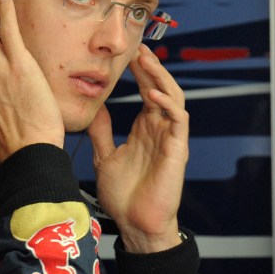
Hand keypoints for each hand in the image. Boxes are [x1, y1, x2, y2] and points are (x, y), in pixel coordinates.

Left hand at [87, 45, 187, 252]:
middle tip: (139, 49)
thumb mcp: (105, 157)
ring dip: (162, 79)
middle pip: (162, 89)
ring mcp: (171, 138)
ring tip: (147, 62)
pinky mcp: (178, 150)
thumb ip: (102, 132)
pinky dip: (168, 104)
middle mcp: (160, 130)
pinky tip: (154, 94)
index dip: (141, 73)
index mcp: (146, 129)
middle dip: (152, 68)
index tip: (129, 55)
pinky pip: (179, 120)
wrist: (135, 224)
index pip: (148, 92)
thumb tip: (95, 109)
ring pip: (173, 98)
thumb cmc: (124, 196)